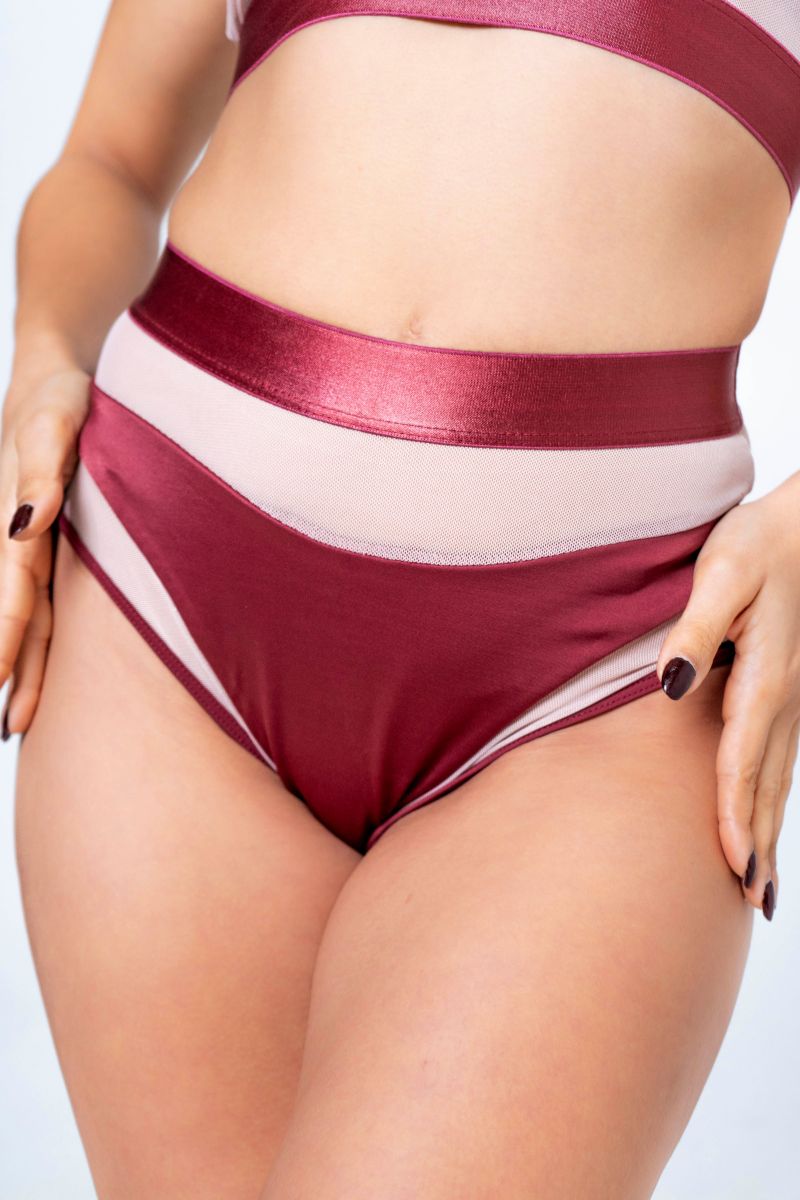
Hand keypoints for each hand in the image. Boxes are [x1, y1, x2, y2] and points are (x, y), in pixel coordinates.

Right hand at [0, 360, 90, 739]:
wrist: (55, 377)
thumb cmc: (59, 398)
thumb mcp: (55, 422)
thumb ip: (44, 469)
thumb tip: (25, 523)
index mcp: (20, 521)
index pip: (14, 590)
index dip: (6, 635)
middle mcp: (22, 542)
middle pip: (20, 616)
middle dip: (14, 671)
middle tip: (10, 729)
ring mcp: (35, 547)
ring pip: (34, 617)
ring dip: (25, 667)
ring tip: (17, 722)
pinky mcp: (51, 544)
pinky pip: (44, 601)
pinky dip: (37, 637)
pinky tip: (35, 671)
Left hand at [656, 473, 799, 920]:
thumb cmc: (756, 542)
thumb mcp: (720, 573)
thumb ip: (693, 628)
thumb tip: (669, 683)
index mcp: (763, 676)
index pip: (742, 760)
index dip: (734, 816)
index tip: (734, 867)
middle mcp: (783, 696)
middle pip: (765, 784)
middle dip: (758, 843)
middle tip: (755, 901)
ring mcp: (789, 697)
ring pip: (776, 778)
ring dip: (768, 829)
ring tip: (762, 883)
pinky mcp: (784, 690)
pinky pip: (779, 757)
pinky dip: (770, 796)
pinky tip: (762, 815)